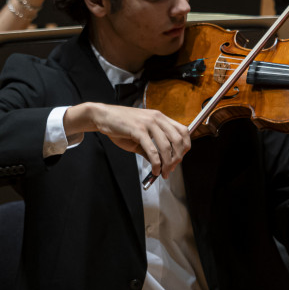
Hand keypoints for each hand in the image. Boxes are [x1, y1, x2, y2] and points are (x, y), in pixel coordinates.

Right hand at [66, 103, 190, 178]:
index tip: (180, 158)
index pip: (183, 131)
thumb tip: (162, 163)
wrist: (103, 116)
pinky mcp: (138, 130)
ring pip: (167, 147)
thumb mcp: (141, 135)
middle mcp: (157, 118)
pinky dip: (156, 164)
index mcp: (160, 117)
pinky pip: (152, 150)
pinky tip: (154, 170)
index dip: (185, 147)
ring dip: (168, 164)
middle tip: (171, 169)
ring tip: (163, 173)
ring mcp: (148, 123)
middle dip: (178, 158)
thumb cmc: (121, 125)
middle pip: (178, 140)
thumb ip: (152, 148)